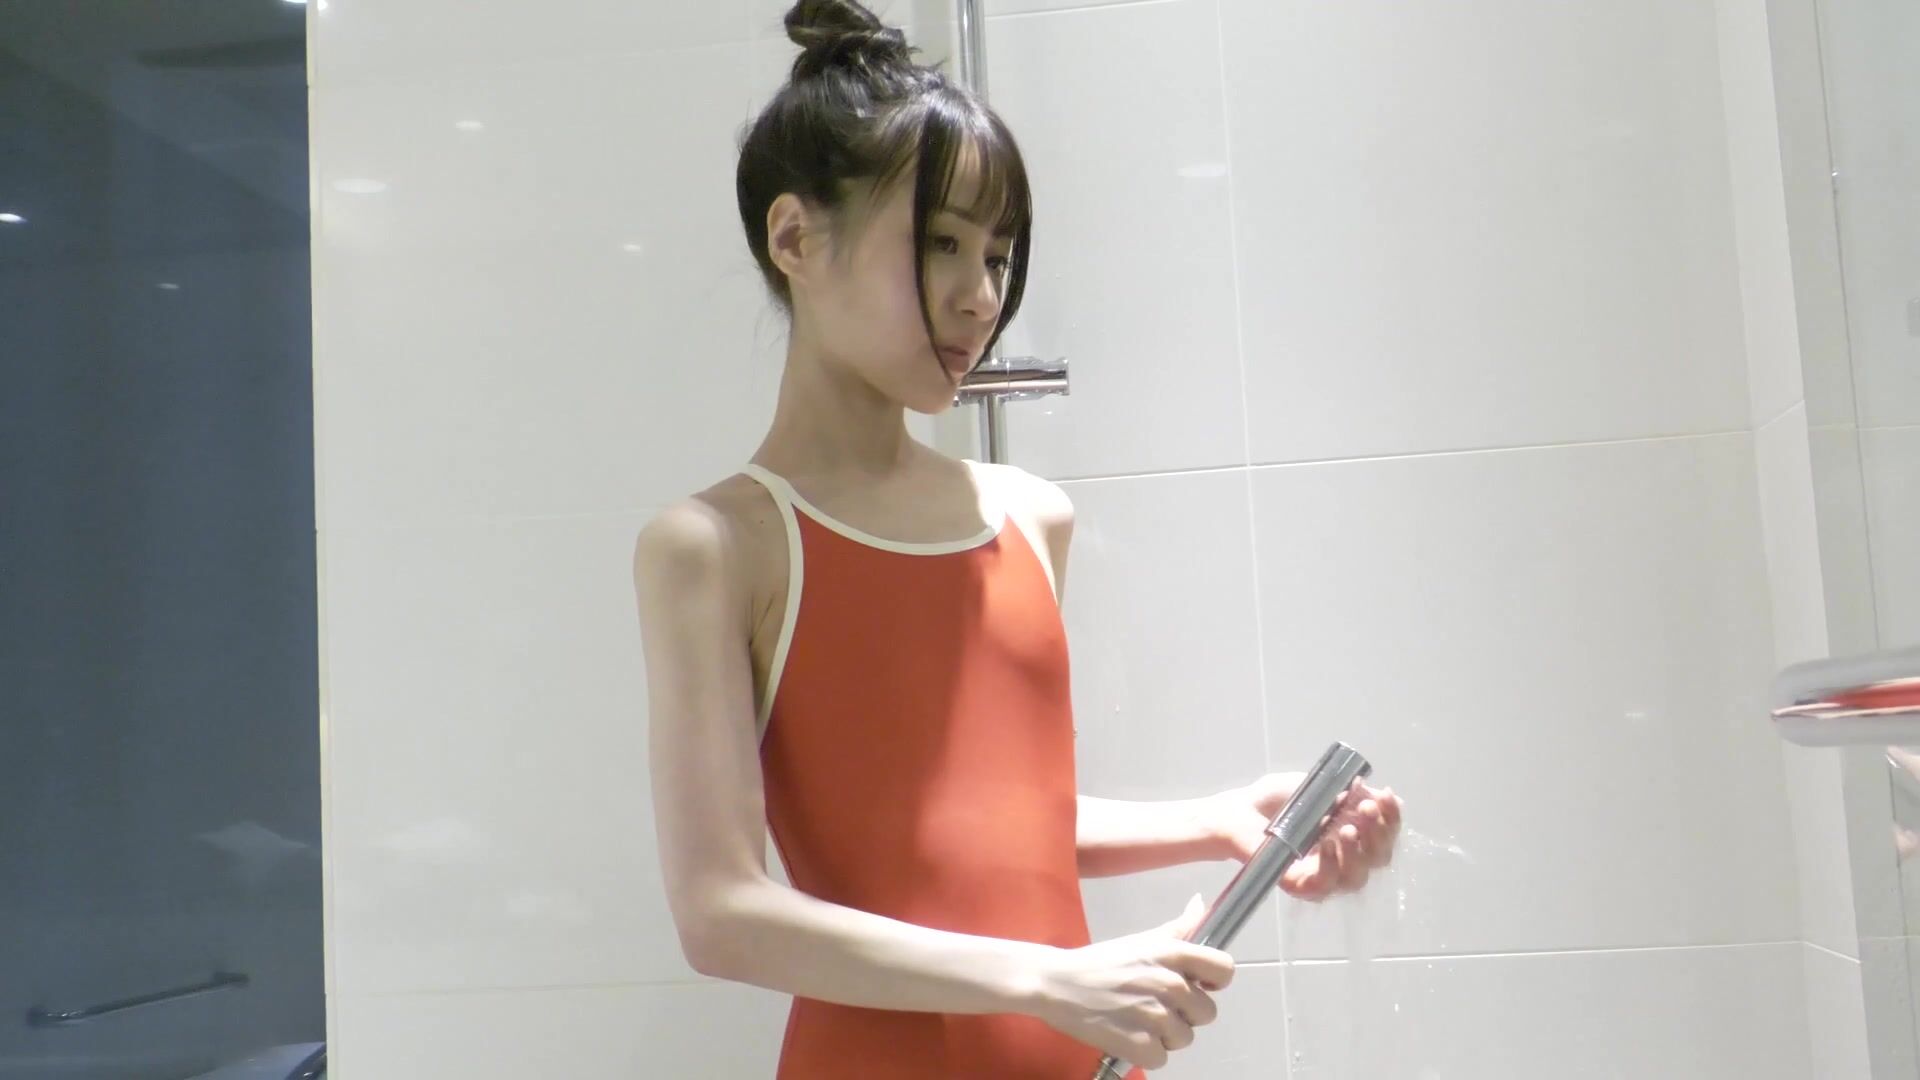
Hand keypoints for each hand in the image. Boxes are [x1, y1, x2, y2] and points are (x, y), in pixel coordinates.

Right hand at [1029, 894, 1234, 1069]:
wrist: (1057, 984)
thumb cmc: (1100, 962)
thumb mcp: (1141, 940)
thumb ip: (1178, 927)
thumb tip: (1200, 904)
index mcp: (1172, 954)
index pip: (1224, 970)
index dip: (1213, 981)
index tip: (1198, 985)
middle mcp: (1170, 984)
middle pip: (1206, 1012)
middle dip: (1184, 1013)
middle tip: (1154, 1005)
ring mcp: (1156, 1016)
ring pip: (1185, 1037)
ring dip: (1164, 1035)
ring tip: (1137, 1020)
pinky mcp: (1140, 1045)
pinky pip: (1162, 1057)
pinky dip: (1145, 1052)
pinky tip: (1128, 1035)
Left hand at [1207, 773, 1402, 900]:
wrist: (1237, 811)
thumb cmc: (1273, 800)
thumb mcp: (1315, 787)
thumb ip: (1347, 791)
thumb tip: (1380, 795)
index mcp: (1350, 835)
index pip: (1383, 835)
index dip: (1391, 818)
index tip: (1386, 796)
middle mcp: (1342, 859)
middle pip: (1378, 860)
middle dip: (1379, 834)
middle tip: (1366, 809)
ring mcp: (1322, 875)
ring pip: (1356, 878)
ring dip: (1358, 851)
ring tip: (1346, 828)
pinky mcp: (1300, 887)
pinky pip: (1325, 886)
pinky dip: (1331, 865)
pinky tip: (1328, 845)